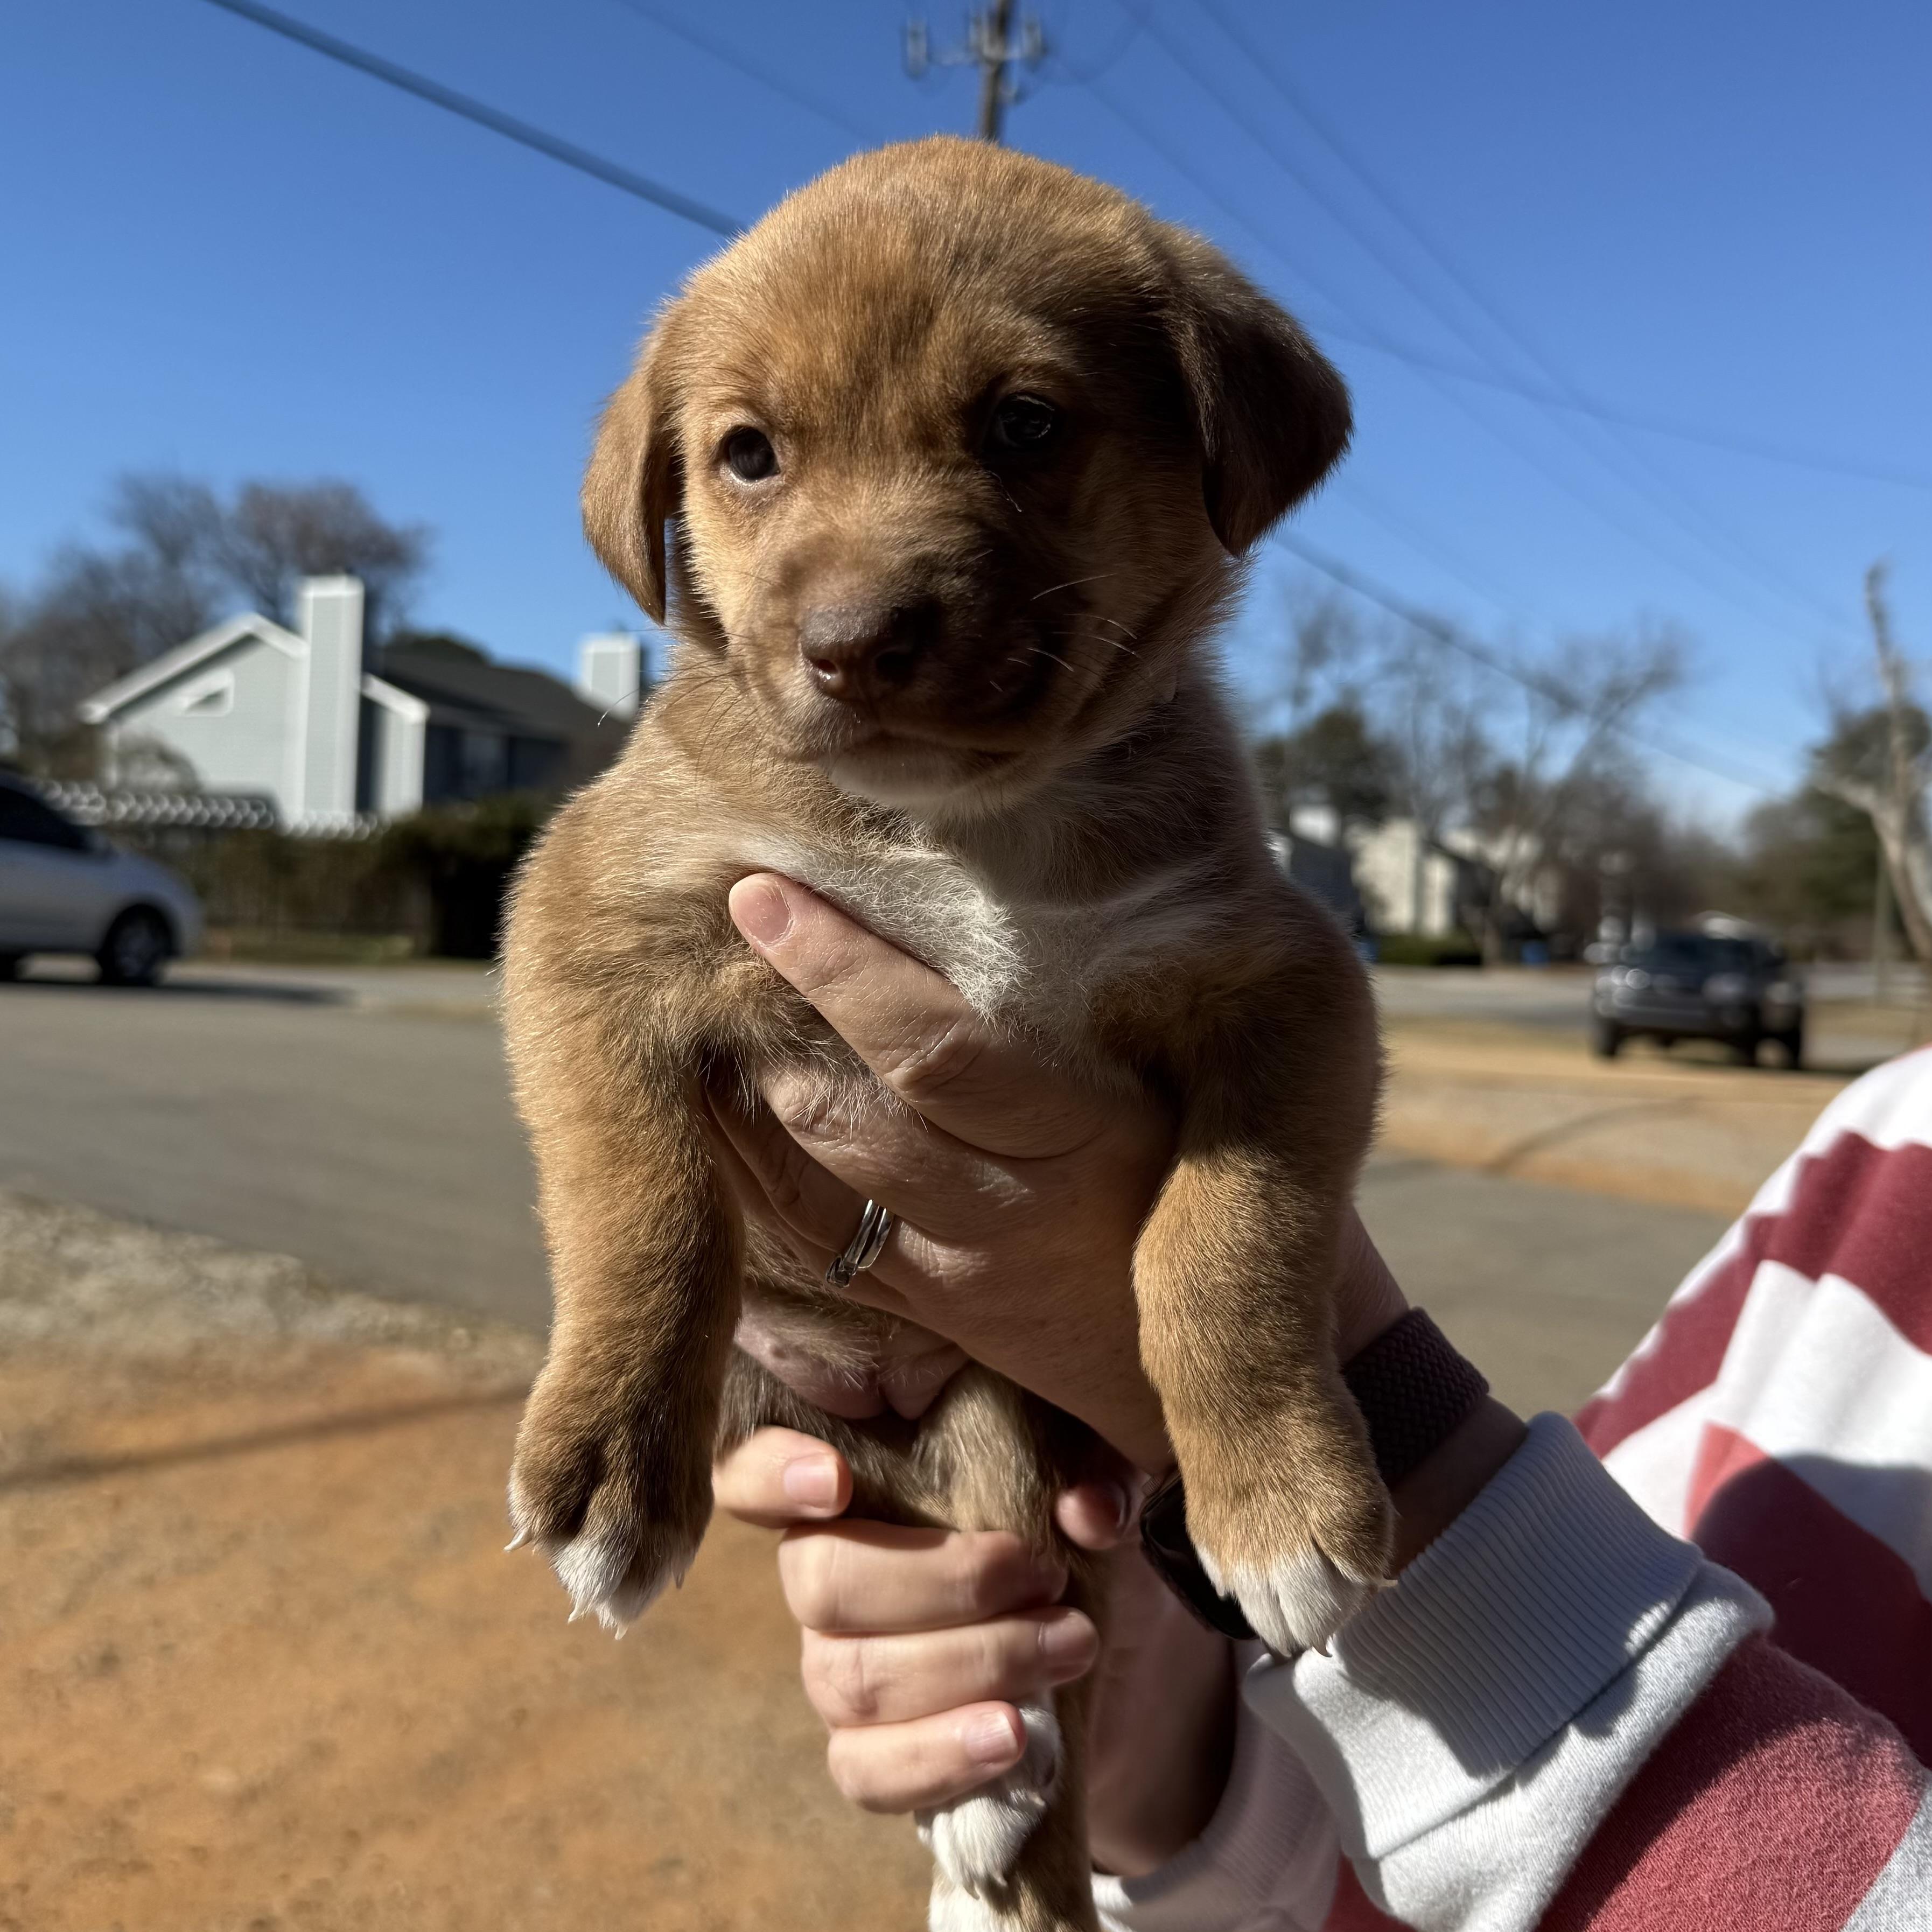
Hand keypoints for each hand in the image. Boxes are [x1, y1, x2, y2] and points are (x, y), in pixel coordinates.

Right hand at [713, 1427, 1236, 1877]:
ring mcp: (834, 1669)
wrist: (1095, 1645)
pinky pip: (865, 1771)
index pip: (750, 1474)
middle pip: (819, 1579)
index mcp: (854, 1491)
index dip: (771, 1474)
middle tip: (1044, 1578)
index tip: (837, 1479)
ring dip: (971, 1664)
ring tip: (1068, 1648)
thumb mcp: (1089, 1486)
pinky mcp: (868, 1752)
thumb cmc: (1067, 1535)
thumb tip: (1086, 1510)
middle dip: (944, 1583)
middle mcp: (822, 1575)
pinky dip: (938, 1757)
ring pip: (850, 1678)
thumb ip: (1089, 1475)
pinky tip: (1012, 1737)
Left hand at [714, 872, 1177, 1471]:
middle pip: (852, 1115)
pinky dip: (747, 1182)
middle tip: (693, 933)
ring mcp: (963, 1274)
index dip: (839, 971)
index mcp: (1090, 1133)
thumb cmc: (1208, 1162)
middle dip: (765, 1024)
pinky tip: (705, 1114)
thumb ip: (1079, 999)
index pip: (938, 1048)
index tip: (765, 894)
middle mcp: (1016, 1209)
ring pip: (814, 1186)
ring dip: (736, 1101)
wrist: (1238, 1338)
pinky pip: (813, 1251)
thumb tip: (967, 865)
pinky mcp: (932, 1315)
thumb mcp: (1178, 1079)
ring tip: (682, 1009)